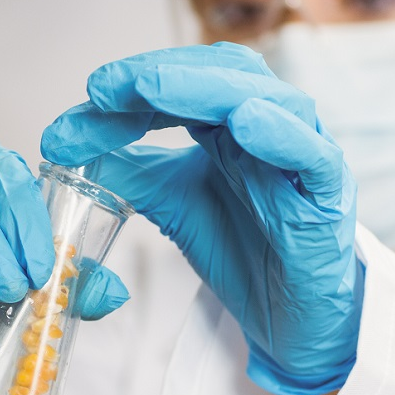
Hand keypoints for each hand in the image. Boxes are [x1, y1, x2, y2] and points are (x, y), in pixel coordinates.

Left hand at [41, 43, 361, 394]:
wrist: (289, 319)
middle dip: (161, 76)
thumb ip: (127, 173)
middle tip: (104, 89)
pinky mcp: (328, 197)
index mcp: (232, 123)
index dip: (135, 83)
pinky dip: (281, 133)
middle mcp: (271, 126)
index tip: (86, 97)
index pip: (186, 79)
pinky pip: (313, 154)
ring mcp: (303, 156)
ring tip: (154, 89)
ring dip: (209, 89)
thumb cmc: (243, 250)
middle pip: (224, 75)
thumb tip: (66, 148)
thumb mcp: (170, 205)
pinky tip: (244, 121)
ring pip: (270, 99)